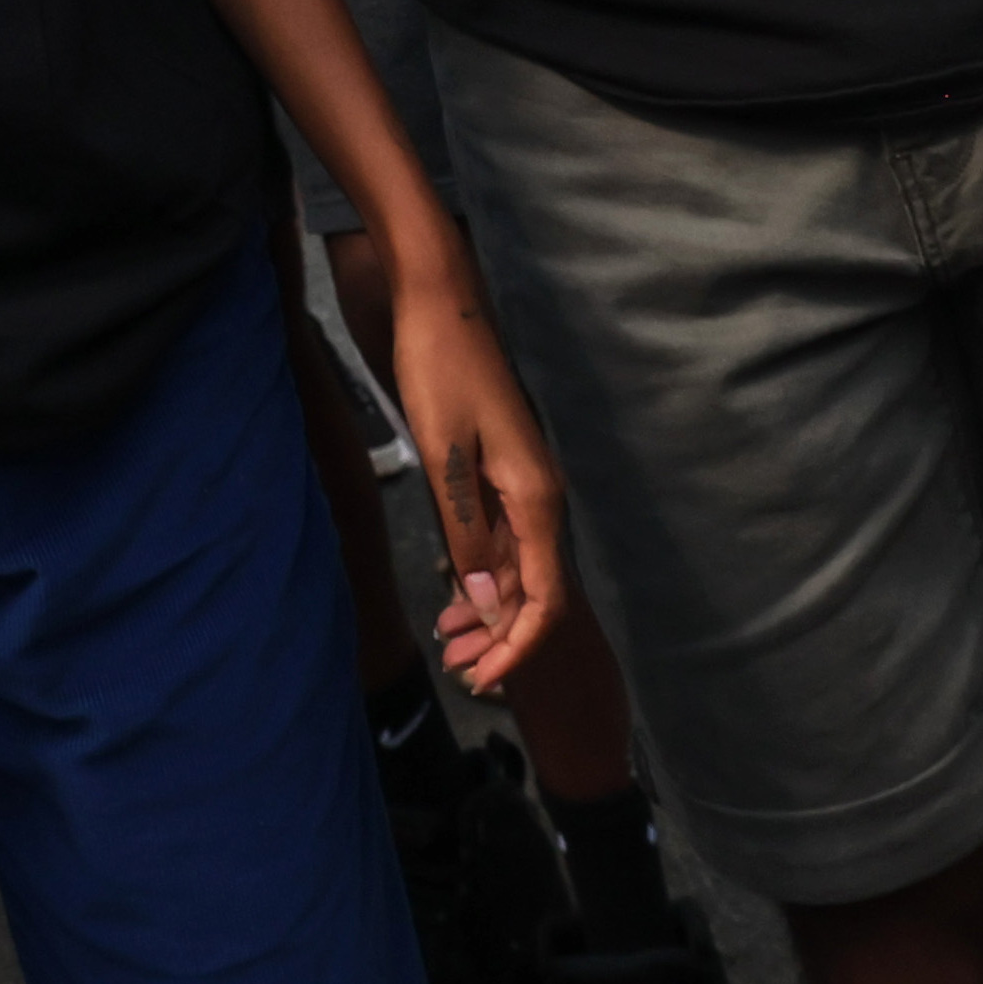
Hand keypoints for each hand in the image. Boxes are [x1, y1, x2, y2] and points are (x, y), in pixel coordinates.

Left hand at [381, 251, 568, 698]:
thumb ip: (468, 529)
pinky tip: (455, 594)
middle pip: (533, 592)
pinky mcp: (503, 472)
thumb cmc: (439, 370)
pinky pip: (504, 543)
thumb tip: (488, 603)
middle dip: (499, 640)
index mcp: (534, 500)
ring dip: (489, 613)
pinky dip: (482, 576)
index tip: (482, 681)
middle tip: (455, 671)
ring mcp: (524, 485)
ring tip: (450, 644)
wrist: (439, 303)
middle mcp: (539, 498)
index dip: (517, 648)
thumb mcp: (444, 456)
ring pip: (517, 570)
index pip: (543, 599)